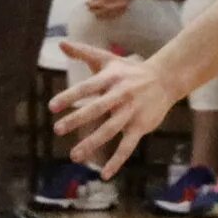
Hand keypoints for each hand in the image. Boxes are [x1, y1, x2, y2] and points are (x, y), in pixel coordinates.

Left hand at [49, 40, 177, 171]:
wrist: (165, 79)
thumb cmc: (129, 70)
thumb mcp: (107, 59)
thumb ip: (83, 52)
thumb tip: (60, 42)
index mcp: (110, 79)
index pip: (86, 88)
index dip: (69, 96)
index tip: (52, 107)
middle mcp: (120, 95)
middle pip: (97, 109)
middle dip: (77, 119)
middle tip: (57, 129)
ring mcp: (131, 112)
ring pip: (110, 130)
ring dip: (92, 143)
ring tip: (74, 156)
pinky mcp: (140, 126)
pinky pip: (127, 146)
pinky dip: (117, 161)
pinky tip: (105, 174)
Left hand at [83, 0, 139, 19]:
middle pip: (99, 2)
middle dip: (91, 4)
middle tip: (87, 4)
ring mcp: (118, 3)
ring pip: (104, 10)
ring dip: (95, 11)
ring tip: (91, 11)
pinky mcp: (122, 9)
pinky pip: (111, 15)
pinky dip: (104, 17)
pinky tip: (98, 16)